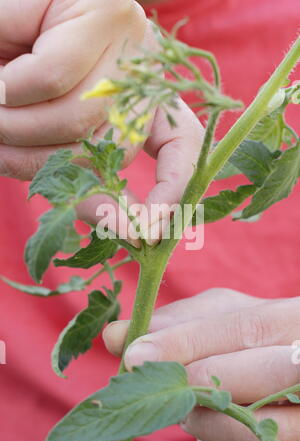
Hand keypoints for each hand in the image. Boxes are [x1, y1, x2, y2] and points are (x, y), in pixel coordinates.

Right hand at [0, 0, 202, 243]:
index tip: (147, 231)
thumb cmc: (15, 81)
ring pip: (79, 121)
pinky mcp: (101, 9)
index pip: (182, 145)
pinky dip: (13, 90)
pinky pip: (52, 79)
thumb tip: (121, 227)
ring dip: (19, 129)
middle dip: (46, 163)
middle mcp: (144, 72)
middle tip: (6, 140)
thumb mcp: (47, 136)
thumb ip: (79, 172)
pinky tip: (1, 81)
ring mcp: (130, 38)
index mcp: (141, 102)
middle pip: (113, 150)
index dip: (175, 188)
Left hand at [103, 288, 299, 440]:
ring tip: (180, 403)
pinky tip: (205, 421)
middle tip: (150, 382)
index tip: (136, 353)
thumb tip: (115, 335)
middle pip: (260, 374)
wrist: (288, 363)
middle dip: (196, 380)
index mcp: (295, 317)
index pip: (245, 328)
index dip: (188, 342)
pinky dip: (220, 439)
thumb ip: (175, 322)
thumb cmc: (249, 334)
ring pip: (261, 424)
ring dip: (205, 416)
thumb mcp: (220, 317)